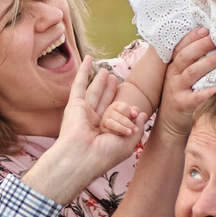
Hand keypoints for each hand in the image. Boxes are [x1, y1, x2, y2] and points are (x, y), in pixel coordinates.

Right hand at [21, 60, 144, 204]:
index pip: (117, 116)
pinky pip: (79, 85)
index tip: (134, 112)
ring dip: (99, 81)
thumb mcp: (128, 143)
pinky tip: (87, 60)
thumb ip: (137, 127)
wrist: (83, 157)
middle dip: (110, 91)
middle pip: (105, 102)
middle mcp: (93, 123)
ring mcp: (83, 113)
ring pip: (94, 92)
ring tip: (106, 71)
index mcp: (105, 133)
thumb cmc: (104, 155)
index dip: (126, 111)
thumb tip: (141, 112)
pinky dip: (83, 72)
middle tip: (115, 79)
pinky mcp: (74, 105)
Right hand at [155, 29, 215, 134]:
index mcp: (173, 67)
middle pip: (186, 57)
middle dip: (202, 45)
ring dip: (209, 62)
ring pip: (192, 72)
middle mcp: (173, 76)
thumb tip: (212, 45)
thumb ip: (191, 64)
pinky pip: (198, 96)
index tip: (206, 29)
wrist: (170, 124)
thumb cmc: (182, 96)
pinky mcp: (182, 104)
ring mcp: (176, 90)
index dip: (192, 37)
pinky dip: (211, 90)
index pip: (180, 48)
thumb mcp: (180, 78)